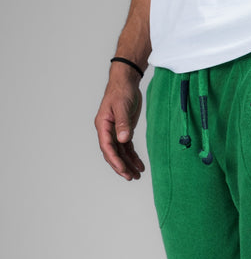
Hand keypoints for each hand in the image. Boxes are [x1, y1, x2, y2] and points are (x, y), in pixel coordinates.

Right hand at [94, 66, 145, 180]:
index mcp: (103, 125)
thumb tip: (122, 140)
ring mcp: (115, 132)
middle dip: (121, 166)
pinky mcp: (124, 131)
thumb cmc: (121, 91)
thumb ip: (123, 123)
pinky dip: (133, 157)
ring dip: (128, 165)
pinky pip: (127, 148)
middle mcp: (107, 131)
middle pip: (112, 153)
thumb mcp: (122, 106)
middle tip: (130, 177)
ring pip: (120, 153)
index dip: (114, 160)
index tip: (122, 169)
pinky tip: (140, 166)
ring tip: (137, 176)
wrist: (126, 81)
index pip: (107, 146)